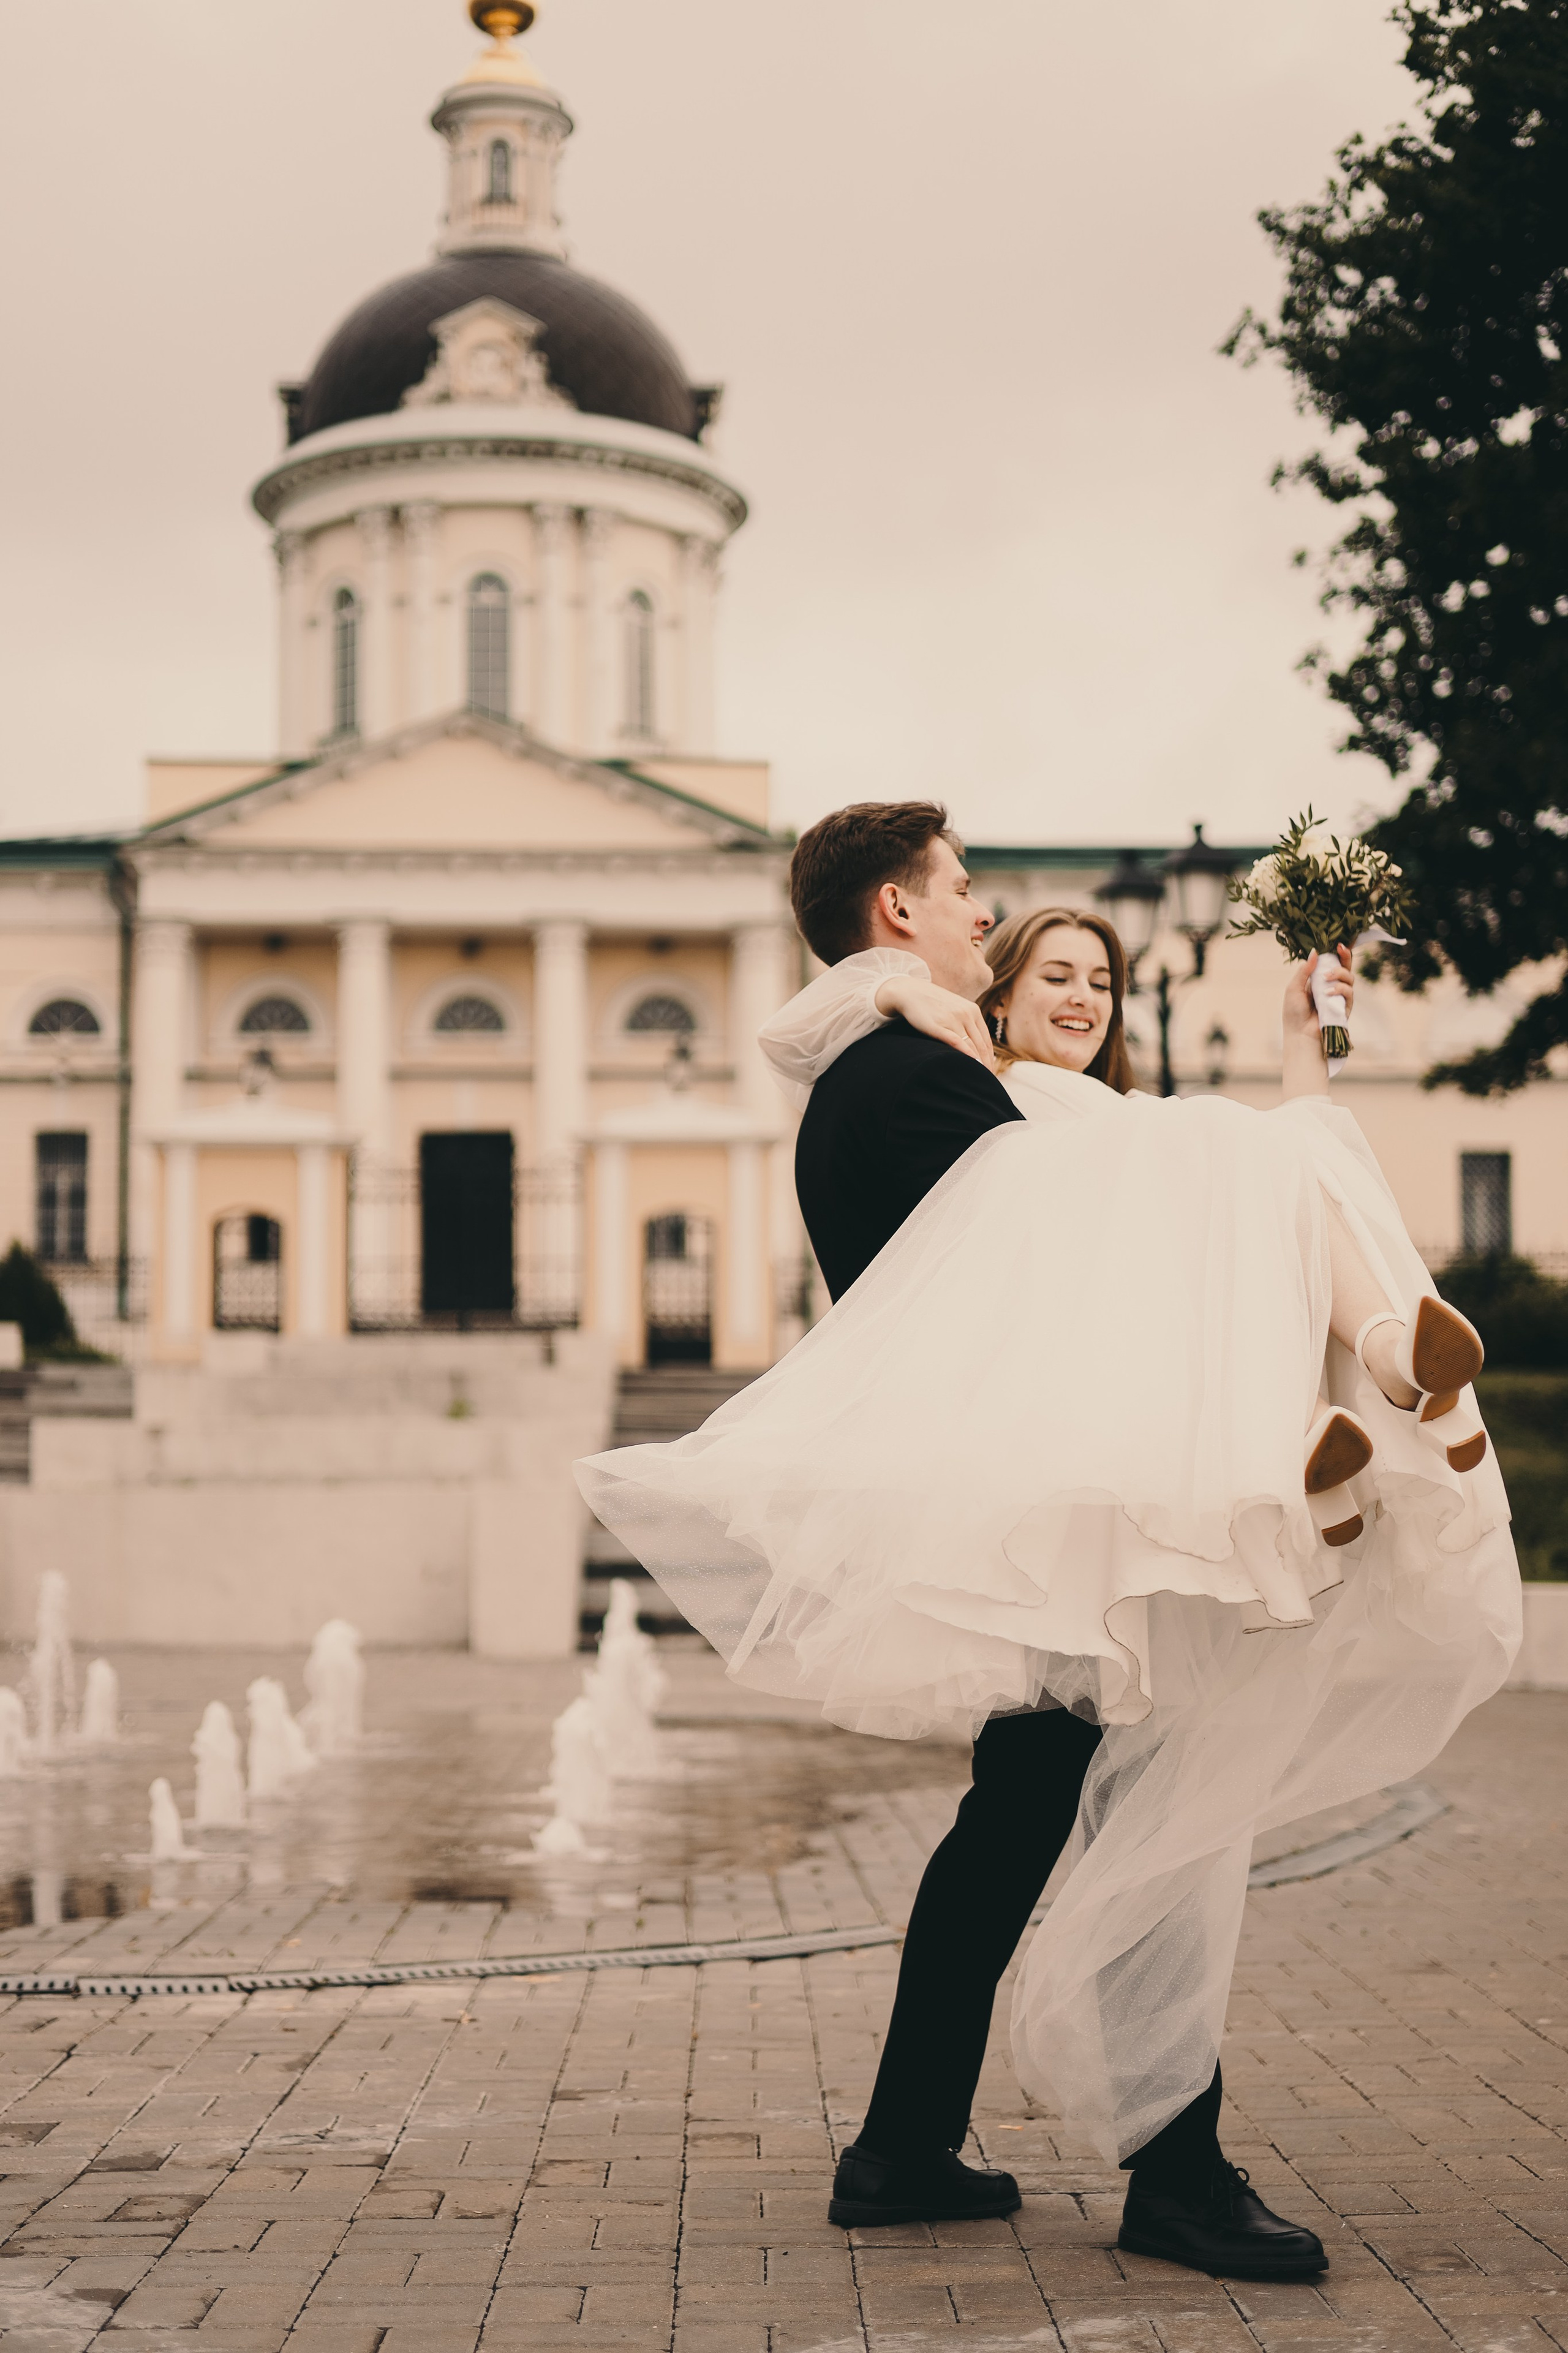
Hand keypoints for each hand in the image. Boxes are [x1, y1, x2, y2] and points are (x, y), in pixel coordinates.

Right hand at [875, 975, 996, 1070]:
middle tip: (988, 1081)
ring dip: (978, 1064)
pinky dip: (966, 1054)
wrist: (910, 992)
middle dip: (987, 1065)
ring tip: (980, 1079)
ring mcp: (954, 1018)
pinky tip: (971, 1065)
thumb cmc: (931, 1004)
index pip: (986, 1040)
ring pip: (972, 1045)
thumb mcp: (953, 1009)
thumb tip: (972, 1045)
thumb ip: (965, 1023)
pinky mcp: (940, 1025)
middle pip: (982, 1045)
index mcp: (973, 1011)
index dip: (990, 1058)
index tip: (990, 1072)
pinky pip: (957, 1042)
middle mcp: (967, 1014)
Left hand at [1282, 945, 1353, 1042]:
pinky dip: (1340, 989)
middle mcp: (1331, 986)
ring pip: (1349, 977)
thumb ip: (1304, 970)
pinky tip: (1328, 992)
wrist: (1300, 1033)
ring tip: (1326, 978)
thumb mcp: (1294, 987)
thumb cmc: (1294, 1012)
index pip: (1331, 963)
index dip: (1337, 953)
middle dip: (1346, 956)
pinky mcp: (1345, 1007)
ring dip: (1339, 973)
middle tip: (1340, 949)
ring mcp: (1340, 996)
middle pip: (1346, 967)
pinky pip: (1349, 992)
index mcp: (1319, 980)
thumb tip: (1314, 952)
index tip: (1338, 943)